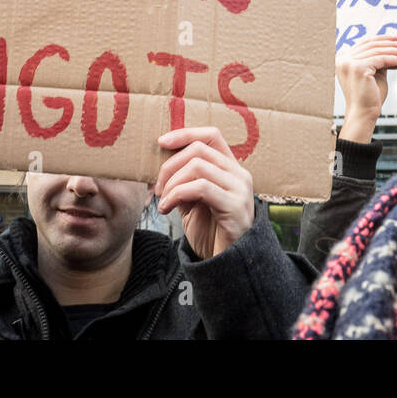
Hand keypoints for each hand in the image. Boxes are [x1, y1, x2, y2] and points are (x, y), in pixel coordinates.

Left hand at [155, 127, 254, 258]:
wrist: (227, 264)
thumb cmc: (211, 232)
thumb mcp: (192, 202)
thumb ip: (183, 182)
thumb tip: (160, 166)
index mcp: (230, 168)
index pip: (211, 135)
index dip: (185, 133)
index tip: (161, 142)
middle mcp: (239, 174)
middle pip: (199, 149)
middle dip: (170, 165)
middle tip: (157, 187)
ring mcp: (240, 189)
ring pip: (198, 166)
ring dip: (172, 182)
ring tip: (162, 200)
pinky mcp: (235, 205)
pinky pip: (200, 187)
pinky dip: (177, 194)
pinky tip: (167, 208)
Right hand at [337, 33, 396, 141]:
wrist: (363, 115)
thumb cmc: (370, 98)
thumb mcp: (375, 74)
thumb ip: (379, 61)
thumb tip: (394, 48)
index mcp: (343, 59)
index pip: (365, 43)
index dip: (382, 39)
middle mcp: (344, 59)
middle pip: (374, 46)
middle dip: (395, 44)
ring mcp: (350, 63)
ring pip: (380, 52)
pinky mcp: (359, 68)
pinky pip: (383, 59)